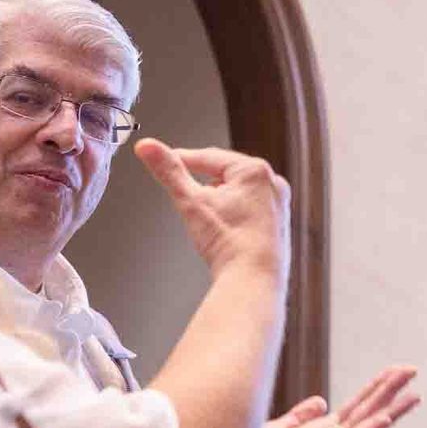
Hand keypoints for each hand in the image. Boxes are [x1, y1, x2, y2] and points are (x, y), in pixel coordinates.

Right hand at [135, 140, 289, 281]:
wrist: (253, 280)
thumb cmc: (230, 243)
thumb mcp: (190, 201)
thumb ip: (168, 171)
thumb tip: (148, 147)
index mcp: (255, 170)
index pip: (209, 157)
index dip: (182, 159)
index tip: (164, 160)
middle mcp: (273, 184)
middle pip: (224, 174)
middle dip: (202, 182)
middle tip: (184, 192)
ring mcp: (278, 205)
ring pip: (236, 193)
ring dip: (217, 199)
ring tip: (205, 219)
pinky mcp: (277, 225)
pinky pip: (248, 210)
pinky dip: (232, 214)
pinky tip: (222, 230)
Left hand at [231, 366, 420, 427]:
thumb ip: (301, 416)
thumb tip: (321, 402)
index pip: (358, 407)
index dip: (376, 388)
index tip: (396, 371)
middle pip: (368, 412)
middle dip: (390, 390)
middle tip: (413, 370)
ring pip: (366, 427)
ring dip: (391, 410)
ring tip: (414, 395)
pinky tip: (385, 419)